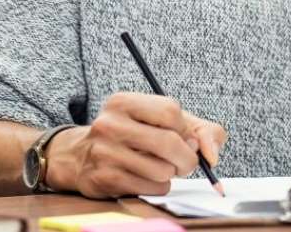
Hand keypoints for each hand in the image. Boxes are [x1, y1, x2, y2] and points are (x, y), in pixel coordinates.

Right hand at [51, 92, 227, 197]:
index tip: (184, 137)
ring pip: (162, 170)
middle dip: (187, 158)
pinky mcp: (105, 179)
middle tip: (186, 162)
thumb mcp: (159, 120)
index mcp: (123, 102)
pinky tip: (146, 178)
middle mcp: (110, 124)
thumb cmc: (130, 135)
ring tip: (160, 168)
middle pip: (169, 143)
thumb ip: (198, 129)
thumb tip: (211, 153)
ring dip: (171, 174)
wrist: (79, 156)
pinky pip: (151, 188)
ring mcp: (105, 153)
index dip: (185, 129)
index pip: (170, 112)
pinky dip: (159, 187)